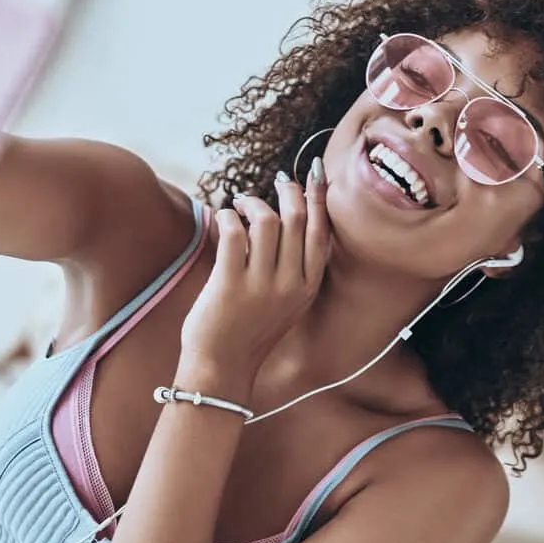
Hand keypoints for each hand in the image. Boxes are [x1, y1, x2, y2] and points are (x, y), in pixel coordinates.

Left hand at [180, 159, 330, 381]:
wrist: (222, 368)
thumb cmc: (250, 331)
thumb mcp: (286, 302)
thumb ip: (292, 266)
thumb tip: (285, 218)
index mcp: (307, 286)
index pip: (320, 232)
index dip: (319, 199)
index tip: (316, 174)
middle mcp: (290, 284)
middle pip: (296, 219)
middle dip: (288, 191)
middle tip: (277, 182)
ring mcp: (261, 285)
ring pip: (266, 221)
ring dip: (253, 203)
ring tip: (242, 205)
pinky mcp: (230, 284)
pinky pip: (234, 233)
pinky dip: (228, 216)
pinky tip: (224, 219)